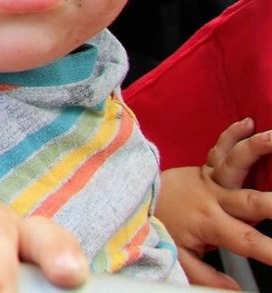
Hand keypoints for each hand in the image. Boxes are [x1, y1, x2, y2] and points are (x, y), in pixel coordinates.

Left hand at [156, 118, 271, 288]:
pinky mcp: (207, 166)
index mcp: (211, 223)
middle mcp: (214, 198)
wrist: (138, 199)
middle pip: (252, 200)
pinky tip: (247, 122)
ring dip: (257, 149)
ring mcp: (211, 179)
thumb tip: (234, 291)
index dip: (271, 250)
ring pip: (236, 163)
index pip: (248, 240)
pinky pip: (220, 148)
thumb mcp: (181, 257)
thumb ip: (208, 277)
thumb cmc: (162, 227)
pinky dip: (233, 134)